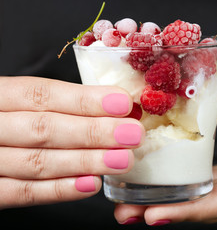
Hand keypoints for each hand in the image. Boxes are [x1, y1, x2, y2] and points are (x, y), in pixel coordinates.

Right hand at [0, 76, 144, 208]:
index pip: (42, 94)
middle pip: (43, 128)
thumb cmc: (1, 117)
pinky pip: (21, 193)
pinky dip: (57, 190)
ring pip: (37, 162)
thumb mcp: (15, 101)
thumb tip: (112, 107)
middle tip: (132, 135)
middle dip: (93, 132)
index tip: (122, 103)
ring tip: (122, 160)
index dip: (84, 99)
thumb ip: (56, 104)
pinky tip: (90, 185)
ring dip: (84, 162)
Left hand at [114, 130, 216, 227]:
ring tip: (123, 200)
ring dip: (156, 198)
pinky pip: (192, 180)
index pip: (216, 207)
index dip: (184, 213)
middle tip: (121, 212)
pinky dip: (170, 183)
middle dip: (156, 211)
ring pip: (186, 195)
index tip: (151, 216)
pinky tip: (150, 179)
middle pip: (190, 207)